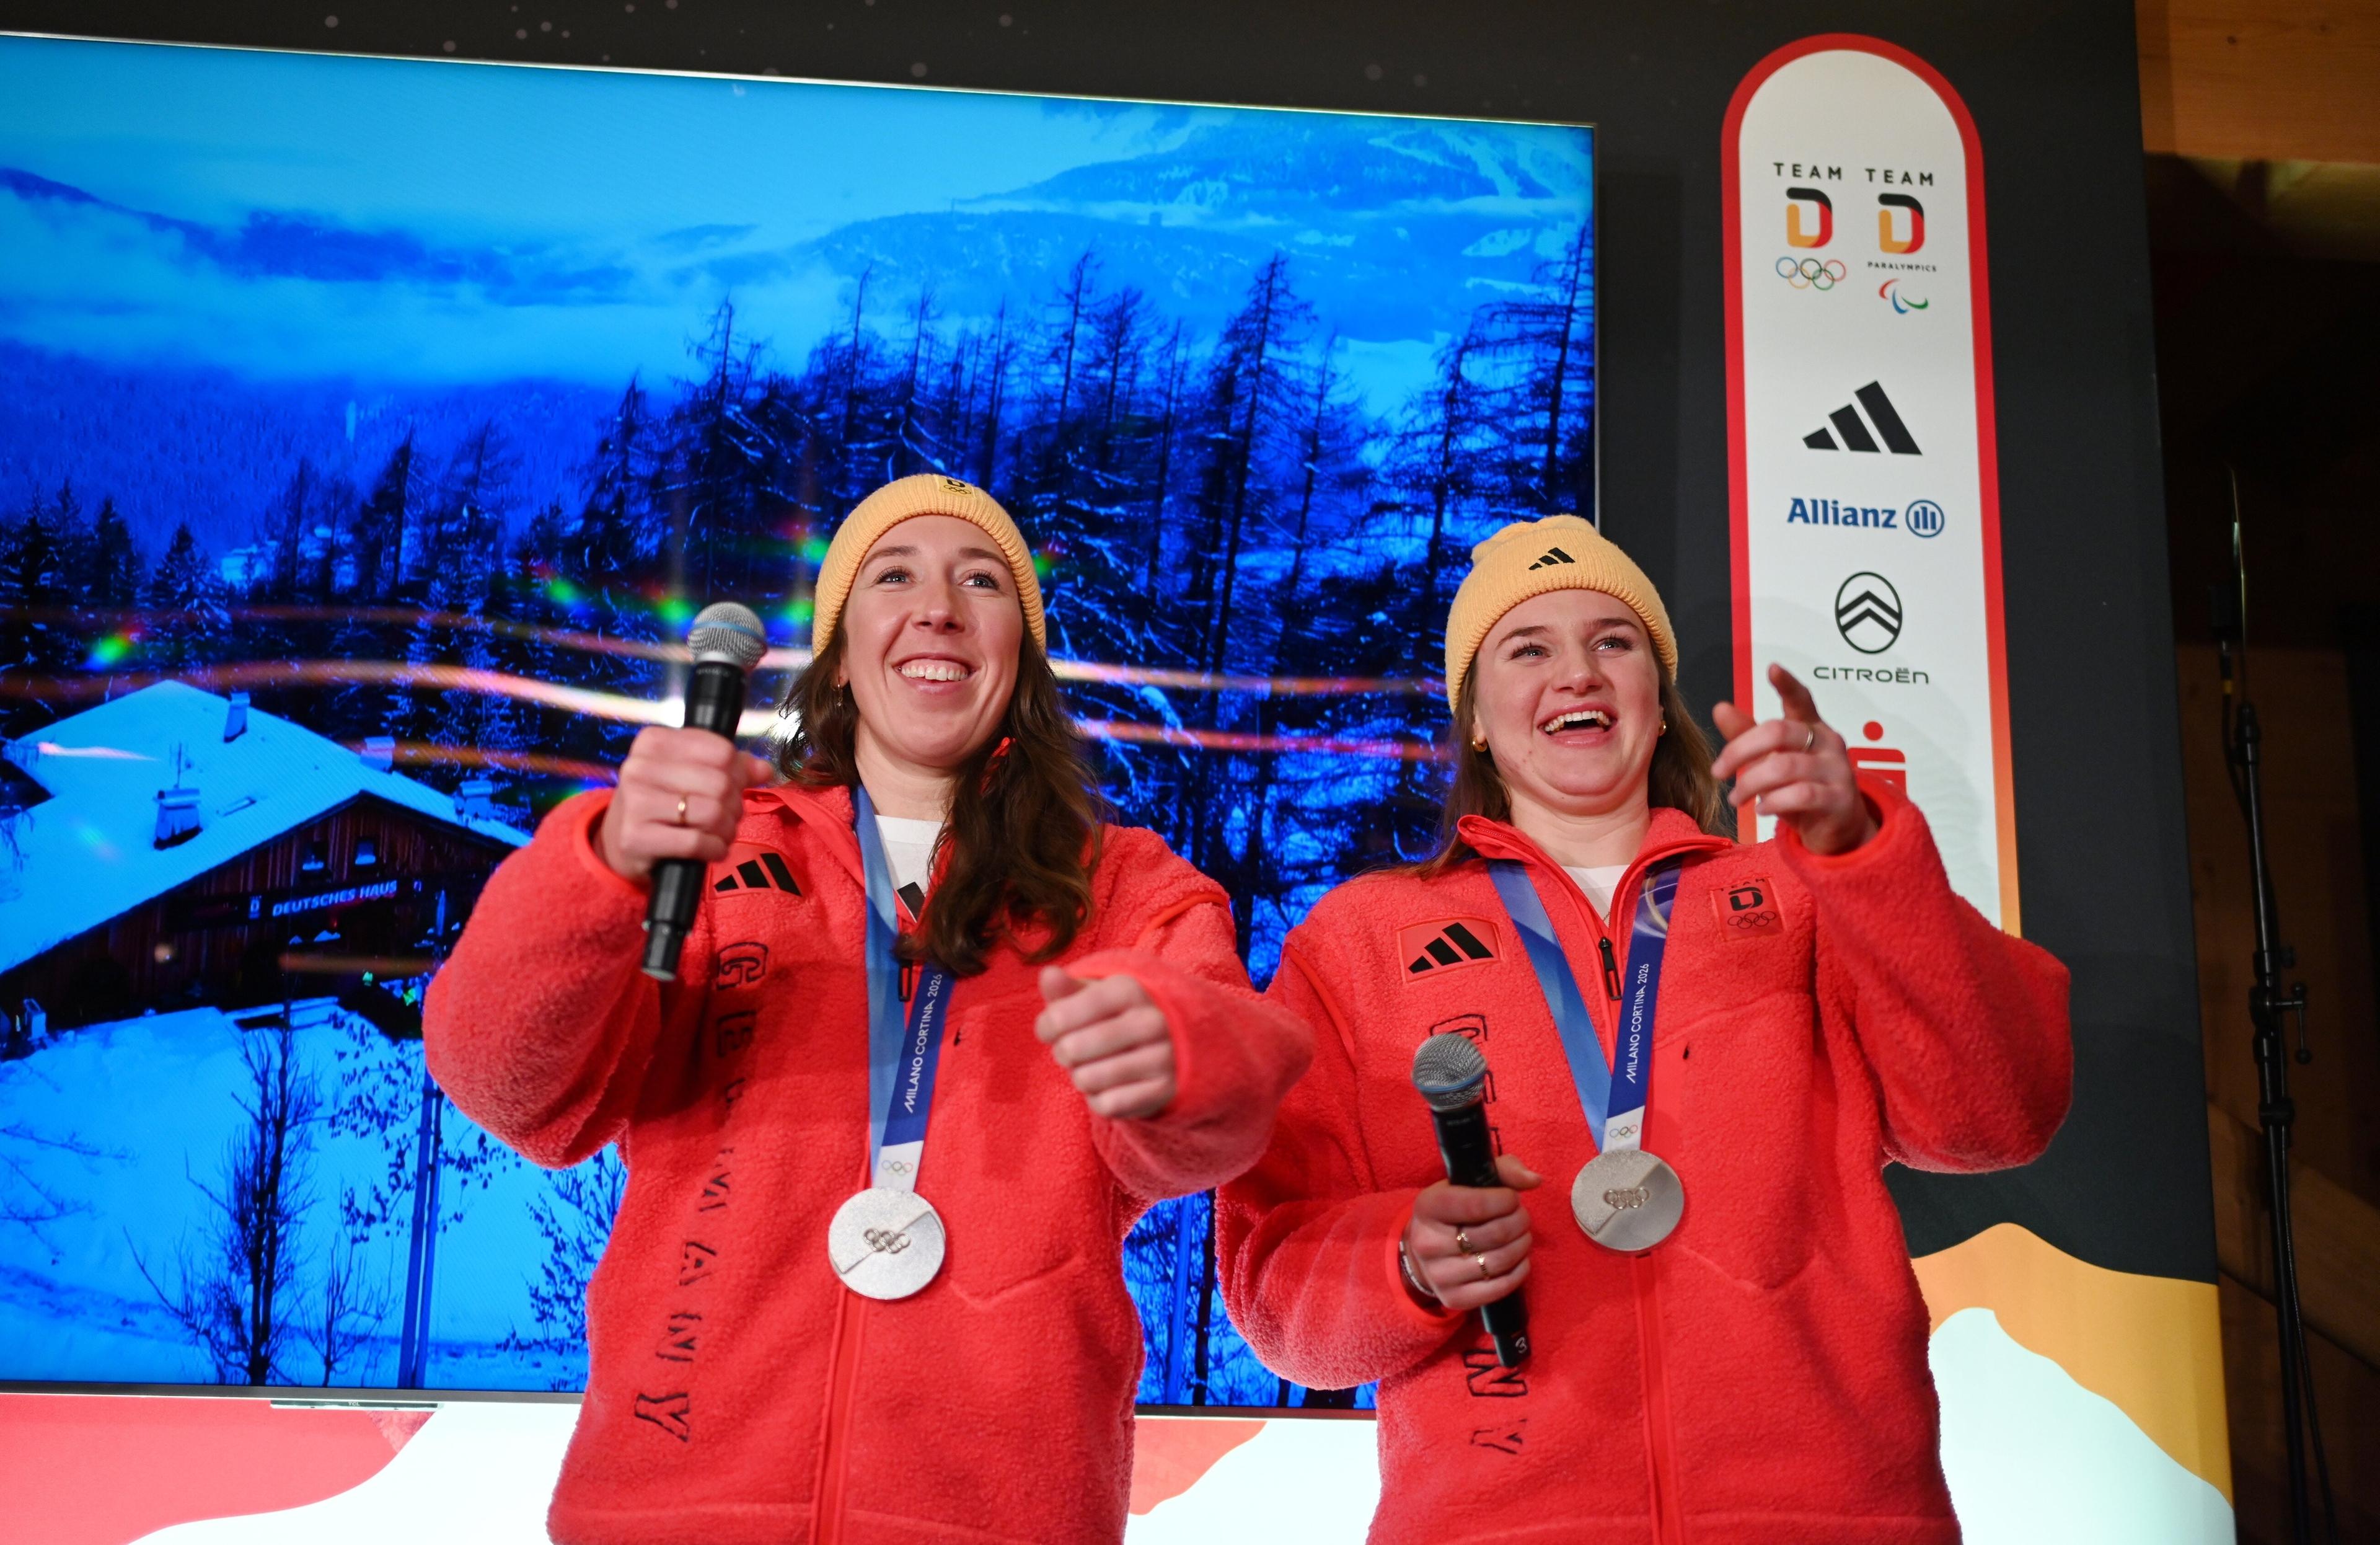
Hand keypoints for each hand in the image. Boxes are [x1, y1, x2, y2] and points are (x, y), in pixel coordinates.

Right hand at [593, 727, 775, 884]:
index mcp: (654, 741)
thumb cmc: (664, 801)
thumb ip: (731, 767)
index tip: (732, 787)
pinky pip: (697, 843)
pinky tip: (710, 849)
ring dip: (726, 830)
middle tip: (727, 816)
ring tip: (719, 833)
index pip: (722, 751)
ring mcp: (635, 802)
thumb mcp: (691, 774)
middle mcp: (639, 767)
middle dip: (734, 805)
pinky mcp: (635, 837)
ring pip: (711, 813)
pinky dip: (714, 850)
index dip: (739, 773)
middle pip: (720, 783)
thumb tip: (765, 770)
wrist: (621, 840)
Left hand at [1035, 966, 1177, 1119]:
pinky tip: (1110, 1086)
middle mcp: (1150, 1021)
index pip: (1061, 1016)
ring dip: (1081, 1078)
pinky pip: (1108, 1105)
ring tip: (1093, 1066)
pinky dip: (1099, 1100)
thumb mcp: (1090, 997)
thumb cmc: (1111, 1018)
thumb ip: (1064, 990)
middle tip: (1073, 1051)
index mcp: (1128, 990)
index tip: (1050, 1028)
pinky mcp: (1164, 1089)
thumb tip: (1048, 975)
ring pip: (1087, 1080)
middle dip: (1063, 1054)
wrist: (1167, 1044)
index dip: (1046, 1027)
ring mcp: (1162, 1056)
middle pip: (1071, 1049)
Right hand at [1402, 1153, 1541, 1310]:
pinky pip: (1501, 1287)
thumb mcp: (1468, 1182)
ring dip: (1522, 1245)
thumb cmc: (1454, 1211)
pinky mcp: (1454, 1299)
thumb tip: (1534, 1180)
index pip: (1475, 1204)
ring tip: (1522, 1236)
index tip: (1511, 1198)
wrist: (1424, 1251)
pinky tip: (1519, 1259)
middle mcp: (1427, 1243)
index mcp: (1428, 1207)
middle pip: (1494, 1234)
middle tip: (1521, 1217)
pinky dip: (1520, 1270)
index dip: (1505, 1200)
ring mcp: (1439, 1275)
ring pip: (1500, 1260)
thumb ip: (1503, 1171)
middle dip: (1519, 1221)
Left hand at [1711, 664, 1877, 855]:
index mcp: (1810, 727)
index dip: (1787, 684)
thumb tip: (1720, 707)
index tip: (1772, 668)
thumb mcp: (1772, 760)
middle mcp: (1827, 742)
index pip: (1801, 699)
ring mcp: (1837, 770)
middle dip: (1739, 751)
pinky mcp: (1840, 799)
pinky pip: (1802, 795)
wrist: (1838, 831)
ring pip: (1785, 766)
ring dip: (1751, 783)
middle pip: (1778, 732)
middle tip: (1718, 771)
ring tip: (1736, 799)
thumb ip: (1748, 735)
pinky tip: (1761, 809)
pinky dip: (1774, 802)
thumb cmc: (1802, 788)